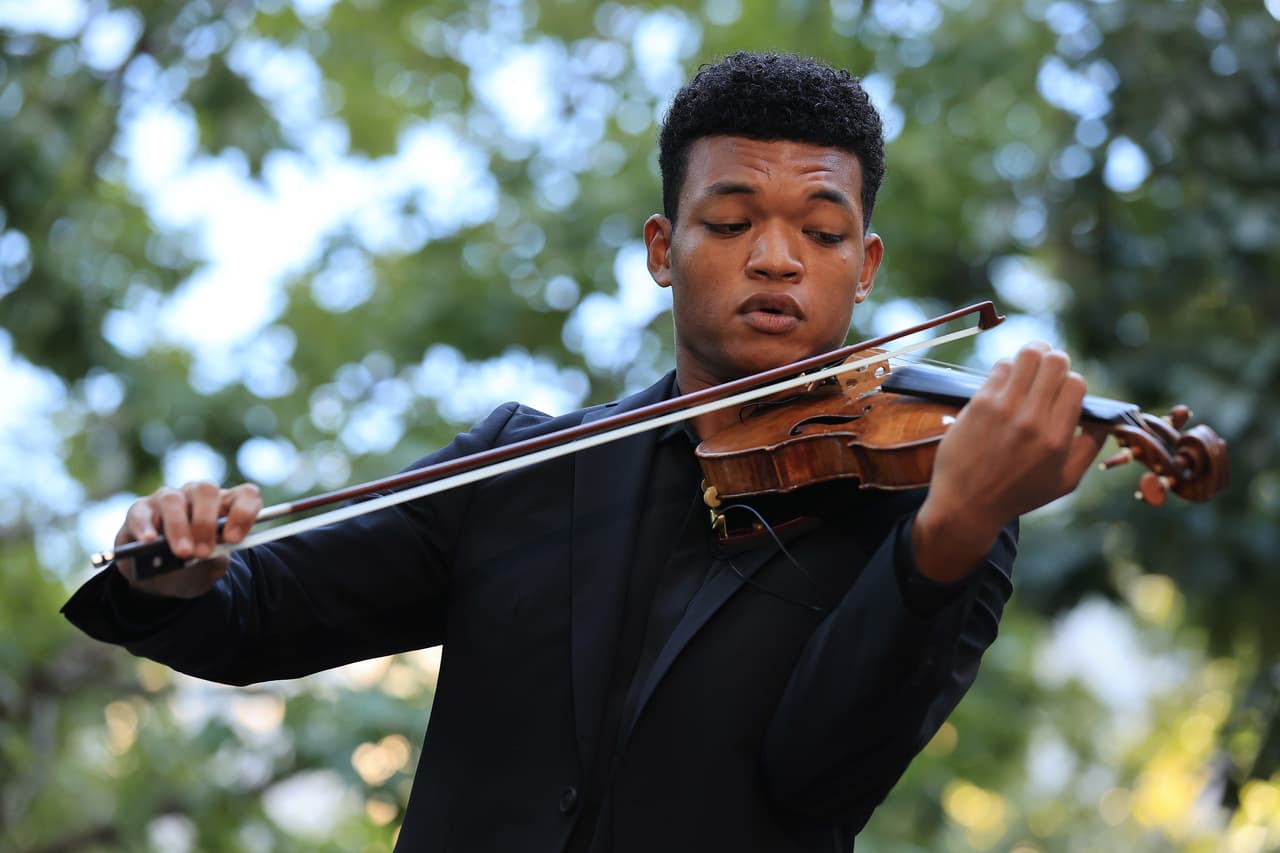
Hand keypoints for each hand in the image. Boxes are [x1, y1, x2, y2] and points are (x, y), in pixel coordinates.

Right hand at [114, 481, 262, 598]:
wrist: (163, 580)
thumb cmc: (194, 568)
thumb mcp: (210, 569)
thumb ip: (212, 562)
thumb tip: (200, 557)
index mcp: (225, 505)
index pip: (245, 494)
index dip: (243, 512)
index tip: (234, 539)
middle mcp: (198, 495)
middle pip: (207, 491)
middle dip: (205, 522)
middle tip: (203, 552)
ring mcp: (168, 498)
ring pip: (173, 500)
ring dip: (178, 527)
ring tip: (181, 552)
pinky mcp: (140, 509)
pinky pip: (141, 512)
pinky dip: (145, 527)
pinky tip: (148, 541)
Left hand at [913, 342, 1108, 579]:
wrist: (966, 504)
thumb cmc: (1018, 494)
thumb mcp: (1065, 481)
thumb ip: (1090, 447)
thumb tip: (1105, 418)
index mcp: (1056, 439)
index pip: (1076, 384)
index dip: (1073, 381)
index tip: (1063, 391)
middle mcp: (1031, 420)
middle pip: (1055, 362)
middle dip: (1056, 361)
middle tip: (1049, 370)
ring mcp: (1002, 409)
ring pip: (1027, 356)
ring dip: (1033, 355)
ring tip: (1032, 365)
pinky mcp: (978, 403)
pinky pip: (1000, 367)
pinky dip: (1008, 368)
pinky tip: (1008, 380)